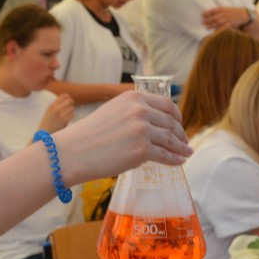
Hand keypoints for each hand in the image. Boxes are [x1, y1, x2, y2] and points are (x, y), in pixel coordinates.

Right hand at [38, 94, 74, 132]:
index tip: (68, 99)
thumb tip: (67, 99)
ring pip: (72, 108)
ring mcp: (61, 115)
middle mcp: (56, 109)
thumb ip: (56, 104)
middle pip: (69, 101)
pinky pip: (72, 115)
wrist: (45, 132)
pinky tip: (67, 118)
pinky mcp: (65, 121)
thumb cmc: (47, 121)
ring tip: (67, 112)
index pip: (63, 96)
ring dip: (71, 110)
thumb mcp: (49, 110)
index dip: (67, 96)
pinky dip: (71, 116)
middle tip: (71, 104)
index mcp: (52, 105)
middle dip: (71, 102)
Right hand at [53, 91, 191, 183]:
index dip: (176, 115)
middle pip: (170, 122)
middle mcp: (140, 110)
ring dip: (180, 146)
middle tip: (183, 141)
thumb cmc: (89, 135)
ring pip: (170, 139)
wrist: (73, 151)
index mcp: (133, 98)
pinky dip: (175, 159)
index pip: (166, 104)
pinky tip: (179, 161)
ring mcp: (142, 130)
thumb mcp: (113, 111)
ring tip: (185, 151)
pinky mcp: (142, 150)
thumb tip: (153, 122)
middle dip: (180, 133)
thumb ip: (133, 111)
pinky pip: (165, 155)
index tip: (178, 123)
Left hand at [201, 6, 249, 31]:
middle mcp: (224, 14)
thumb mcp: (225, 9)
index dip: (207, 12)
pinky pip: (223, 28)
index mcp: (222, 9)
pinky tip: (214, 31)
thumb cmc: (232, 12)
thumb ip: (218, 11)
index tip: (201, 14)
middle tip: (202, 22)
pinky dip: (218, 29)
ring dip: (211, 25)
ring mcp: (227, 19)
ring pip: (217, 23)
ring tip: (206, 27)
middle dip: (207, 20)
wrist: (243, 14)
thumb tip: (207, 14)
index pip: (213, 10)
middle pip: (214, 17)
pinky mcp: (230, 25)